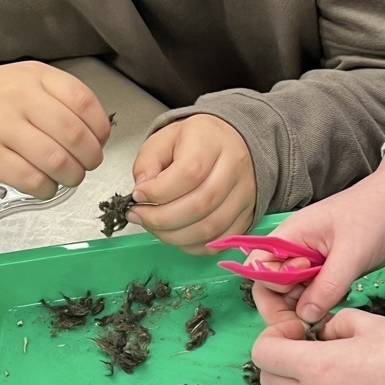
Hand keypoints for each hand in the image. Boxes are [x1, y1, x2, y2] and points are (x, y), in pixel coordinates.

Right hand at [0, 62, 110, 196]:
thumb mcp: (27, 80)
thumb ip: (62, 98)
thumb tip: (98, 132)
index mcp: (35, 77)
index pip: (83, 101)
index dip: (100, 128)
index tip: (100, 141)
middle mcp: (19, 99)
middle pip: (74, 135)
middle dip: (90, 157)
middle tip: (88, 163)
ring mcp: (2, 128)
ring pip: (56, 160)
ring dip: (72, 176)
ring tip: (70, 176)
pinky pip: (31, 179)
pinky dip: (47, 188)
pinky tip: (46, 184)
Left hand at [128, 114, 255, 252]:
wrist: (232, 144)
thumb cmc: (195, 142)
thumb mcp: (164, 139)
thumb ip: (147, 162)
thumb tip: (142, 192)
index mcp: (211, 142)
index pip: (188, 173)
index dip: (158, 191)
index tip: (138, 195)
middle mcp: (234, 168)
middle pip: (200, 205)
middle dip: (161, 219)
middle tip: (139, 216)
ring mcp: (244, 194)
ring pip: (209, 228)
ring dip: (174, 236)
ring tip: (154, 226)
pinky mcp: (246, 216)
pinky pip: (218, 242)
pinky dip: (192, 246)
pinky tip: (176, 234)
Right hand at [252, 149, 384, 325]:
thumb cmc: (377, 215)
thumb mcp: (352, 253)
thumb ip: (327, 286)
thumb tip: (305, 316)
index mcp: (290, 236)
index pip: (259, 270)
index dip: (271, 294)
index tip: (295, 313)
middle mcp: (295, 248)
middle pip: (272, 285)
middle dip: (286, 308)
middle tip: (312, 324)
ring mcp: (311, 259)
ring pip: (293, 292)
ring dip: (304, 308)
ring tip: (327, 317)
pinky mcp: (328, 268)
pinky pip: (313, 291)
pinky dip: (320, 303)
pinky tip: (335, 308)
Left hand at [252, 308, 384, 384]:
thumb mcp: (369, 323)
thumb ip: (334, 324)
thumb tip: (320, 333)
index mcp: (316, 368)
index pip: (262, 355)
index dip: (273, 336)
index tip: (299, 329)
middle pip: (267, 381)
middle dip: (278, 358)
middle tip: (307, 343)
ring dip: (291, 381)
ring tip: (323, 364)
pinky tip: (340, 382)